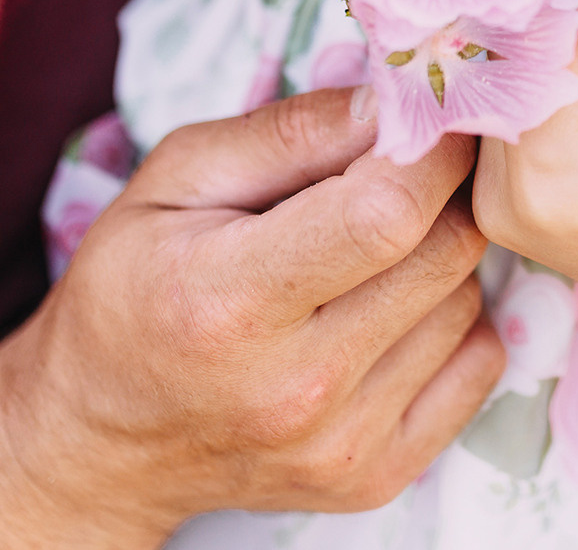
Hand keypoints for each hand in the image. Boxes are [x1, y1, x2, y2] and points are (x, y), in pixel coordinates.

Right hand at [0, 90, 503, 548]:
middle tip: (399, 171)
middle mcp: (294, 386)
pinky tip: (390, 308)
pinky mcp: (374, 479)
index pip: (387, 214)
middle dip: (440, 191)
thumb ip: (292, 130)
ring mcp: (340, 443)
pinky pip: (480, 365)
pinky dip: (453, 321)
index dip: (430, 149)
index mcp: (230, 300)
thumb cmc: (130, 288)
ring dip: (440, 256)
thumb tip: (397, 98)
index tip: (430, 115)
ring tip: (371, 251)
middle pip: (444, 252)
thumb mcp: (176, 178)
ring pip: (468, 302)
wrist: (96, 440)